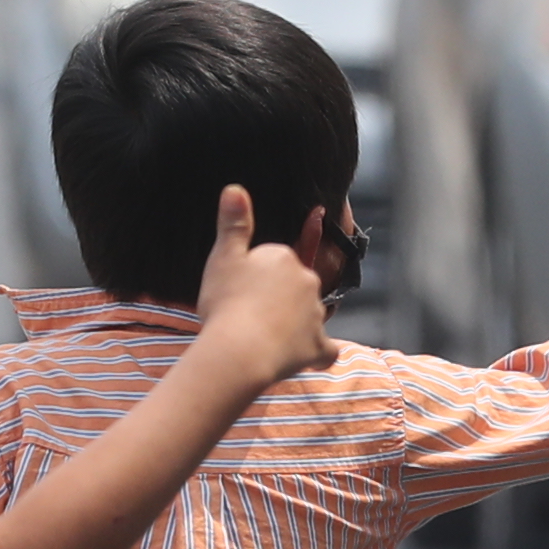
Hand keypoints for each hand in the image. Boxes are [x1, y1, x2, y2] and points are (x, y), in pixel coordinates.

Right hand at [189, 183, 332, 388]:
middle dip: (280, 296)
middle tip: (249, 313)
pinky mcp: (318, 346)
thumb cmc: (227, 302)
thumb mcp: (222, 258)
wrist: (238, 350)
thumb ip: (233, 224)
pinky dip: (318, 353)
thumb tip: (235, 188)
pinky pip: (325, 350)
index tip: (241, 288)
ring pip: (310, 315)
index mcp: (285, 258)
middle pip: (296, 285)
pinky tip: (307, 359)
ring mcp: (316, 315)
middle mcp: (308, 281)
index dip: (258, 275)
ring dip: (296, 324)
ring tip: (266, 339)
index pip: (277, 260)